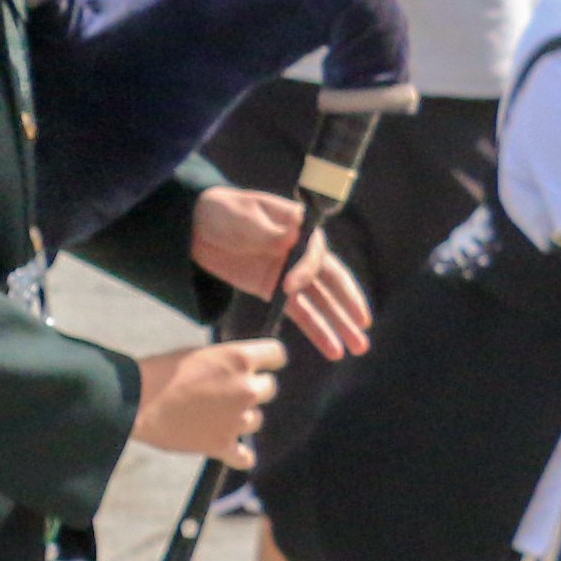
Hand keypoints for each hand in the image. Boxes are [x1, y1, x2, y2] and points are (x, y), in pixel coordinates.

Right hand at [131, 336, 283, 462]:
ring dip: (239, 418)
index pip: (277, 355)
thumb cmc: (160, 373)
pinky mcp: (223, 445)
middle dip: (251, 389)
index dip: (268, 360)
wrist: (135, 402)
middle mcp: (246, 388)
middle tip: (224, 392)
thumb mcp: (198, 354)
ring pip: (255, 419)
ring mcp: (237, 419)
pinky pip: (245, 456)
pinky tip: (226, 447)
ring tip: (210, 415)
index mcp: (239, 358)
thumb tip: (241, 371)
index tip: (260, 365)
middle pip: (269, 388)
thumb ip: (226, 362)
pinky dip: (237, 454)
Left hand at [187, 188, 373, 358]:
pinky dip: (316, 330)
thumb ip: (266, 231)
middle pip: (331, 279)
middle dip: (348, 303)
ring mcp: (290, 273)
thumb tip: (290, 237)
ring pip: (321, 301)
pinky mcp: (275, 290)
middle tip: (364, 325)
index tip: (289, 285)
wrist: (195, 226)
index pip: (314, 251)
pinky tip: (332, 349)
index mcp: (300, 227)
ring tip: (359, 348)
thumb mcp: (243, 216)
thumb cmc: (223, 212)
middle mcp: (302, 251)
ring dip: (339, 324)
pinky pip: (300, 312)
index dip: (305, 270)